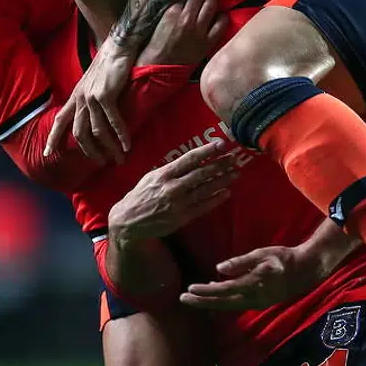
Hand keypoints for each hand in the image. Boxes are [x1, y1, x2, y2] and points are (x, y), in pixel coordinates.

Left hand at [46, 37, 135, 163]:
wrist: (118, 47)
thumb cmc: (109, 63)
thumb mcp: (92, 82)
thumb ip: (89, 98)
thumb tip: (94, 114)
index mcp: (75, 96)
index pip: (60, 120)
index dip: (53, 137)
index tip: (48, 153)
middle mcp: (80, 98)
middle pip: (79, 133)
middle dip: (89, 151)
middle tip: (101, 163)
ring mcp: (91, 97)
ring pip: (97, 131)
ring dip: (109, 147)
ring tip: (118, 158)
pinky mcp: (106, 95)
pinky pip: (113, 121)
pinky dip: (120, 135)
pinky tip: (127, 145)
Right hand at [109, 139, 237, 241]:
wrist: (129, 221)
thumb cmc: (141, 195)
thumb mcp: (151, 177)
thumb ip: (171, 169)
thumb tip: (191, 159)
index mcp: (164, 174)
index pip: (190, 159)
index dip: (207, 150)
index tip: (222, 144)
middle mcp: (172, 187)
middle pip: (201, 173)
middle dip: (220, 165)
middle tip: (235, 158)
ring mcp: (178, 203)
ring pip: (205, 189)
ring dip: (222, 180)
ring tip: (235, 173)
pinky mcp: (182, 218)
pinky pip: (203, 206)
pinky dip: (216, 199)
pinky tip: (226, 192)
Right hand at [137, 0, 224, 66]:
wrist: (157, 70)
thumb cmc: (153, 45)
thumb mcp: (156, 21)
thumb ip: (169, 7)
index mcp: (172, 11)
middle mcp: (187, 18)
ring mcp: (199, 30)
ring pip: (212, 4)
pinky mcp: (207, 43)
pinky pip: (220, 24)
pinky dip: (222, 15)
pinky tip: (220, 12)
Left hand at [180, 244, 325, 310]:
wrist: (306, 270)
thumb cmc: (284, 258)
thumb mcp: (262, 254)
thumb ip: (241, 262)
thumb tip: (218, 268)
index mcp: (254, 284)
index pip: (225, 290)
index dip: (206, 291)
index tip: (190, 288)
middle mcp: (253, 298)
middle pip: (222, 303)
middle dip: (201, 301)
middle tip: (182, 298)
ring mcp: (256, 303)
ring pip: (228, 306)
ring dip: (209, 303)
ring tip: (192, 299)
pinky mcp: (259, 303)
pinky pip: (236, 304)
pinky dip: (221, 302)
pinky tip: (212, 297)